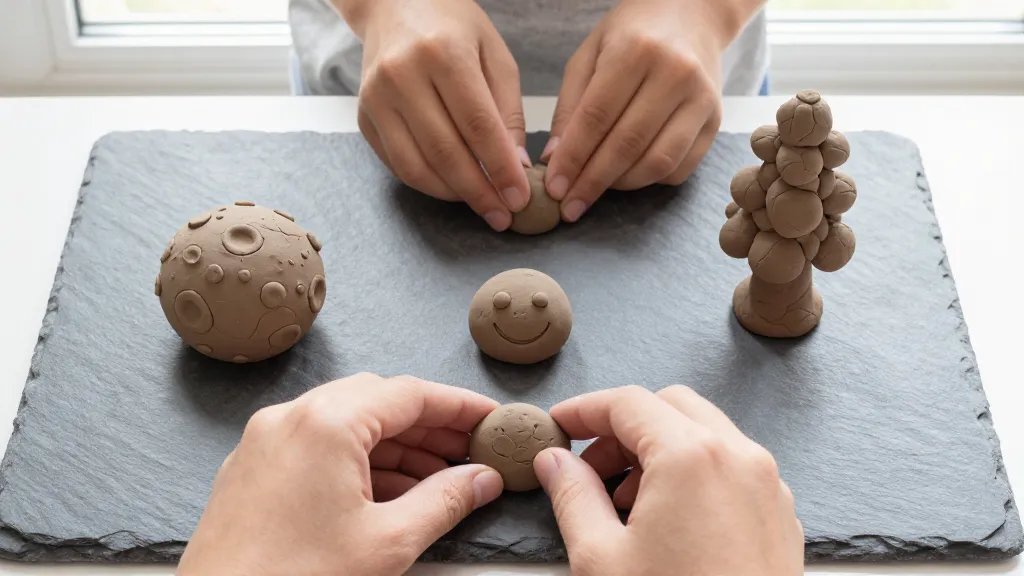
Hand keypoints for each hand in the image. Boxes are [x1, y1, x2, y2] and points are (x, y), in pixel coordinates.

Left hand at [177, 373, 502, 575]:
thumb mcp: (388, 543)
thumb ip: (444, 502)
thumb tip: (481, 480)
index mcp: (326, 423)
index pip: (410, 394)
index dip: (458, 406)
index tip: (490, 419)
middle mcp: (290, 418)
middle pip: (378, 401)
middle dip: (428, 425)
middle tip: (470, 450)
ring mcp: (265, 441)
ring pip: (347, 422)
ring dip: (396, 445)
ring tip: (438, 479)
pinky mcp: (252, 468)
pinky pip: (317, 445)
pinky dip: (359, 460)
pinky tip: (389, 492)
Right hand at [345, 0, 529, 230]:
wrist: (393, 5)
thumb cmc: (453, 27)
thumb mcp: (494, 55)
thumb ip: (508, 111)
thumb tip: (517, 168)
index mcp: (443, 53)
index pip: (477, 125)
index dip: (501, 168)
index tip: (521, 197)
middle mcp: (402, 75)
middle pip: (445, 152)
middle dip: (479, 192)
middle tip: (503, 215)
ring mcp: (376, 98)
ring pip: (416, 167)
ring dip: (453, 195)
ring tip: (481, 204)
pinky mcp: (363, 117)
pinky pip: (397, 165)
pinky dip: (428, 184)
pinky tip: (453, 188)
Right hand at [534, 385, 802, 575]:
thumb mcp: (601, 558)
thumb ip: (572, 495)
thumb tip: (555, 462)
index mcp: (691, 456)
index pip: (628, 403)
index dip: (584, 409)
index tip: (558, 425)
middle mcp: (739, 458)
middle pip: (670, 407)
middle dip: (623, 428)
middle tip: (588, 467)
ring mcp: (768, 486)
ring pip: (705, 434)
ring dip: (659, 450)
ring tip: (624, 503)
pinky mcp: (780, 517)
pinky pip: (732, 469)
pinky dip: (694, 473)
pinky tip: (666, 521)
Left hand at [542, 0, 737, 221]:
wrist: (692, 15)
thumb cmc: (632, 34)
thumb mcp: (590, 55)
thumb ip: (570, 106)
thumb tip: (554, 160)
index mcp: (636, 50)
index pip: (596, 117)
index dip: (572, 158)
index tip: (554, 187)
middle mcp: (675, 74)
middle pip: (626, 144)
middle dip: (592, 182)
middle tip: (569, 206)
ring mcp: (701, 99)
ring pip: (657, 162)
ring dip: (621, 185)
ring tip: (595, 188)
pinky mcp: (716, 121)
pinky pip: (680, 168)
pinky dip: (649, 180)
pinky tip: (628, 175)